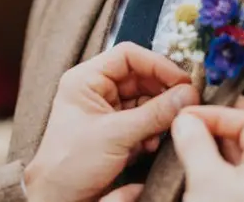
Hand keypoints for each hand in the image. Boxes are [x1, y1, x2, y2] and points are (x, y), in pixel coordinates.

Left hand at [23, 42, 199, 201]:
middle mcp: (96, 90)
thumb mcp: (115, 135)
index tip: (181, 80)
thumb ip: (154, 114)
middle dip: (163, 93)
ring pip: (145, 100)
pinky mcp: (116, 130)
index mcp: (86, 79)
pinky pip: (143, 120)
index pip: (128, 56)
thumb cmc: (68, 164)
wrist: (57, 197)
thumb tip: (186, 95)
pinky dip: (152, 130)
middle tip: (184, 104)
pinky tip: (150, 145)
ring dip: (159, 114)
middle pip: (141, 77)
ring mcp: (107, 110)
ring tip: (166, 128)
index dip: (157, 64)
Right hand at [171, 97, 243, 201]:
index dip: (218, 112)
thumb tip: (185, 119)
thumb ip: (196, 145)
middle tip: (185, 119)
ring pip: (231, 158)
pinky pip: (225, 177)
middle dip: (211, 126)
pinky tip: (188, 166)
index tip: (188, 113)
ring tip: (182, 140)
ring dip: (207, 147)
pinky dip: (207, 166)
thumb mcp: (208, 181)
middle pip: (241, 137)